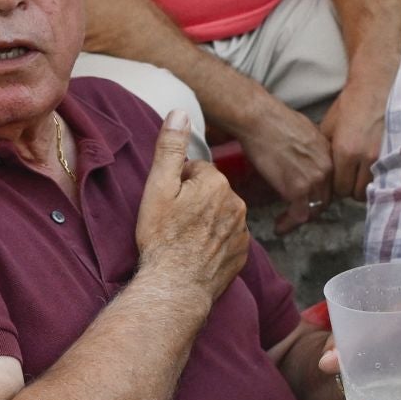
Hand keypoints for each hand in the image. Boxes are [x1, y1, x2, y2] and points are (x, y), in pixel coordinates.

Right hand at [135, 111, 247, 301]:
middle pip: (212, 192)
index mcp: (217, 183)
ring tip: (184, 240)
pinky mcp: (241, 255)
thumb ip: (171, 148)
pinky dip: (215, 243)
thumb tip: (179, 112)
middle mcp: (237, 204)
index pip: (198, 170)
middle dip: (195, 202)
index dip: (179, 185)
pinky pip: (228, 239)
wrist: (175, 287)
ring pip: (221, 215)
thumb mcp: (158, 187)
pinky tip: (197, 253)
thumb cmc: (162, 238)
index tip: (167, 204)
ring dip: (206, 222)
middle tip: (173, 223)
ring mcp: (242, 231)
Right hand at [234, 102, 332, 235]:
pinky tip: (279, 227)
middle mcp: (328, 168)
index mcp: (330, 154)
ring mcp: (315, 180)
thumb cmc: (274, 121)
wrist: (260, 120)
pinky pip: (299, 215)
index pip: (332, 182)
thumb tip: (303, 160)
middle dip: (310, 208)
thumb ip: (311, 151)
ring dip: (299, 218)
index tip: (307, 200)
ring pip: (313, 209)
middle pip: (325, 198)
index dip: (319, 193)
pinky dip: (288, 224)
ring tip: (284, 223)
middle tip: (294, 213)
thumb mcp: (305, 133)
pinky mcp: (298, 190)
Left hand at [319, 74, 390, 204]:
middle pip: (357, 193)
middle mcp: (365, 158)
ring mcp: (384, 156)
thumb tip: (324, 173)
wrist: (376, 86)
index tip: (339, 179)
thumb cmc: (349, 105)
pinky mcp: (397, 152)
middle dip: (352, 187)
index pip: (340, 189)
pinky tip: (376, 168)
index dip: (338, 186)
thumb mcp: (328, 128)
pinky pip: (388, 177)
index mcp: (345, 152)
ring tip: (364, 172)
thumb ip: (327, 154)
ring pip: (374, 188)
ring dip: (367, 184)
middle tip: (351, 176)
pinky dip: (381, 177)